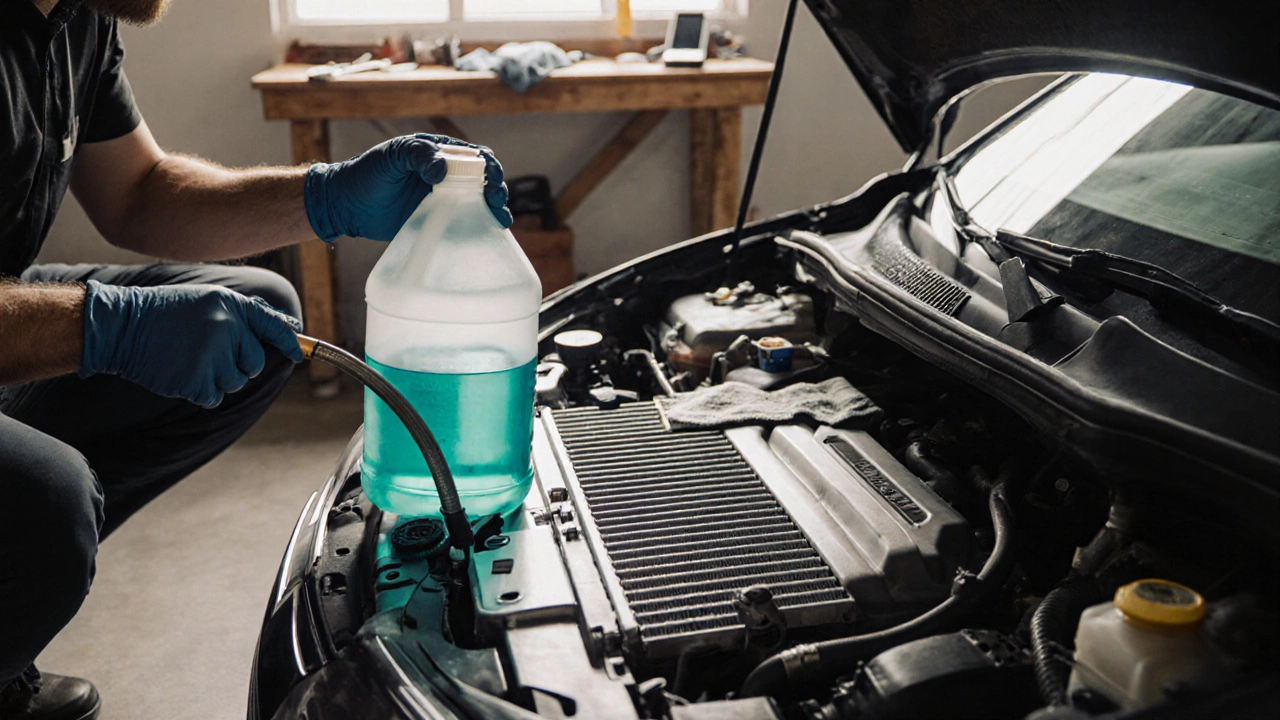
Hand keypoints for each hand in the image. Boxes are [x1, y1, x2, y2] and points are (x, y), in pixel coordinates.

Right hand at [80, 281, 303, 407]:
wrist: (122, 326)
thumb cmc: (167, 312)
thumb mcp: (210, 300)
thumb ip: (248, 314)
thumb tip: (290, 326)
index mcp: (232, 306)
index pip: (274, 327)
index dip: (289, 343)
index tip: (297, 355)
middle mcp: (227, 329)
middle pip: (255, 363)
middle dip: (239, 363)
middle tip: (209, 352)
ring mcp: (212, 356)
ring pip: (235, 382)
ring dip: (218, 379)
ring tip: (191, 359)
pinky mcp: (196, 381)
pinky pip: (214, 397)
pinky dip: (200, 392)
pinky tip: (182, 373)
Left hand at [303, 133, 511, 240]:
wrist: (347, 205)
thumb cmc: (367, 174)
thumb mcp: (392, 157)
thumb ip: (417, 155)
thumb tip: (443, 168)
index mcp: (438, 154)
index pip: (474, 157)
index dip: (489, 167)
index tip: (492, 180)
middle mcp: (446, 176)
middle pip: (484, 180)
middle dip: (496, 189)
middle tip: (497, 202)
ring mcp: (444, 200)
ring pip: (479, 202)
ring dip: (493, 208)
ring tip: (500, 219)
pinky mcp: (437, 221)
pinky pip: (464, 223)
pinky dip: (479, 227)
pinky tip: (488, 232)